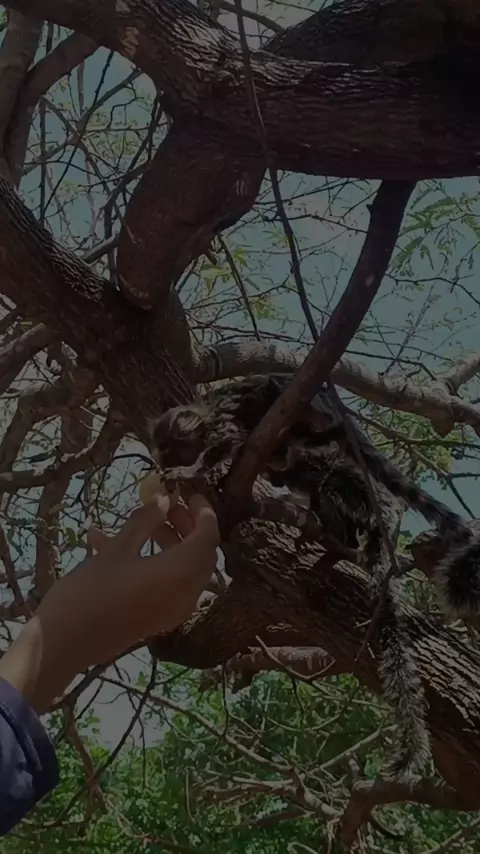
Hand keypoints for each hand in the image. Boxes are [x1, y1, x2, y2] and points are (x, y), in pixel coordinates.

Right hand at [0, 493, 218, 712]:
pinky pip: (168, 583)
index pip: (208, 535)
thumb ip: (145, 521)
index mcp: (181, 573)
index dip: (202, 511)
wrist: (64, 644)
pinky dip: (154, 562)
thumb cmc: (90, 591)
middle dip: (186, 525)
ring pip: (184, 567)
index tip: (188, 492)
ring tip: (140, 518)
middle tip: (166, 504)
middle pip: (200, 553)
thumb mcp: (117, 549)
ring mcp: (174, 610)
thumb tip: (164, 499)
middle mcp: (187, 594)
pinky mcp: (158, 618)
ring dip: (169, 541)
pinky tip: (115, 542)